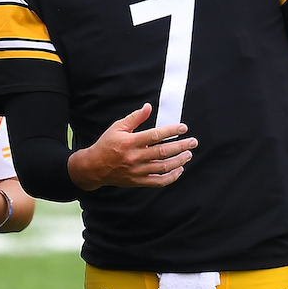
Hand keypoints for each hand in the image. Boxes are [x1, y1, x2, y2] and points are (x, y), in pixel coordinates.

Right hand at [67, 104, 196, 190]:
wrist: (94, 167)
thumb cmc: (106, 144)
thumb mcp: (117, 127)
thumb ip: (135, 118)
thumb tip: (148, 107)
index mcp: (130, 142)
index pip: (155, 135)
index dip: (171, 131)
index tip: (183, 128)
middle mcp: (134, 157)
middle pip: (163, 152)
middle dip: (181, 146)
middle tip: (193, 142)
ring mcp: (137, 171)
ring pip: (163, 167)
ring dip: (179, 161)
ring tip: (188, 154)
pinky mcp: (138, 181)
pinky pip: (158, 181)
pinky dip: (171, 177)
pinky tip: (179, 170)